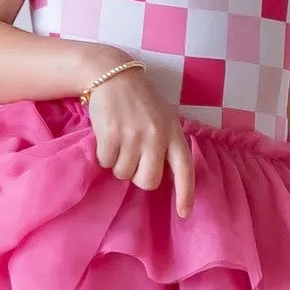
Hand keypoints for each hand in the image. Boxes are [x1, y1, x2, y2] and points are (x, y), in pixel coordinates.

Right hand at [86, 61, 196, 218]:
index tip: (183, 213)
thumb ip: (166, 143)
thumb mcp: (163, 117)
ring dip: (118, 164)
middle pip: (148, 181)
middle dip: (137, 176)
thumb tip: (165, 176)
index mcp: (173, 133)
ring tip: (119, 142)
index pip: (184, 169)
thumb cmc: (140, 100)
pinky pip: (106, 163)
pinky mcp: (111, 135)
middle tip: (132, 159)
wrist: (112, 75)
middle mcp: (156, 136)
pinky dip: (103, 155)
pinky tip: (107, 137)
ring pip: (123, 174)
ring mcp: (133, 136)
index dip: (185, 194)